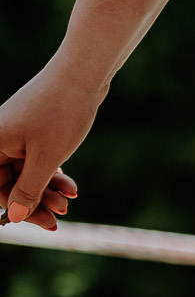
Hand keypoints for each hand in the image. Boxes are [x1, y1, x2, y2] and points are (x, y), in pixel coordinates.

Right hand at [0, 64, 102, 229]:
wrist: (82, 75)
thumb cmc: (61, 113)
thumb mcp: (46, 158)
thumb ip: (28, 188)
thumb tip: (15, 215)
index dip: (18, 207)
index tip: (47, 222)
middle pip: (10, 182)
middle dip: (36, 199)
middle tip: (63, 213)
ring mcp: (16, 135)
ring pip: (26, 173)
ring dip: (48, 189)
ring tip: (71, 198)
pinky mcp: (34, 132)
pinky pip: (38, 161)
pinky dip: (53, 174)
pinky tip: (71, 187)